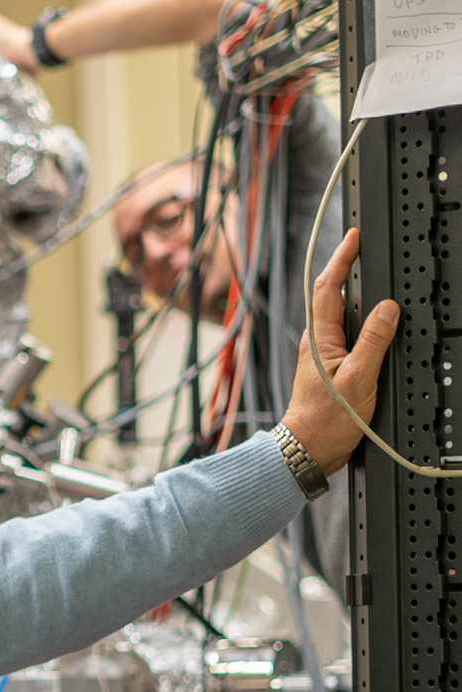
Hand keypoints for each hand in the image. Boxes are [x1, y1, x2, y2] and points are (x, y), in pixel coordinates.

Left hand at [282, 228, 399, 475]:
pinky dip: (360, 319)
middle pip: (331, 296)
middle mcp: (317, 342)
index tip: (354, 237)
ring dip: (353, 293)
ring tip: (369, 274)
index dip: (341, 260)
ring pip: (340, 314)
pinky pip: (347, 334)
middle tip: (363, 247)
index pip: (327, 288)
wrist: (310, 448)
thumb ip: (373, 341)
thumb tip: (387, 307)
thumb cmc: (327, 419)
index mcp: (318, 338)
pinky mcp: (331, 367)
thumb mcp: (358, 377)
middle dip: (346, 268)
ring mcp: (322, 354)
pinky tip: (372, 320)